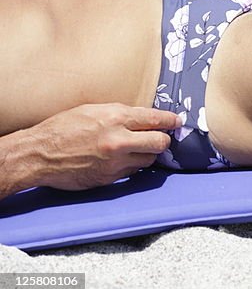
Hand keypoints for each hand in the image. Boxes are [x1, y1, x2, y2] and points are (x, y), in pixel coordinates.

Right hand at [28, 103, 181, 190]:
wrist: (38, 154)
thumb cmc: (63, 128)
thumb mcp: (93, 110)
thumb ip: (121, 113)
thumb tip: (145, 117)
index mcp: (116, 118)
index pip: (156, 119)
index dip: (170, 121)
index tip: (177, 122)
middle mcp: (119, 141)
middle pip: (160, 142)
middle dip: (163, 140)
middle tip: (160, 138)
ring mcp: (114, 162)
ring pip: (148, 160)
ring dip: (146, 154)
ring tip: (136, 149)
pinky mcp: (108, 178)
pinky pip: (131, 172)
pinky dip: (131, 166)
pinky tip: (121, 160)